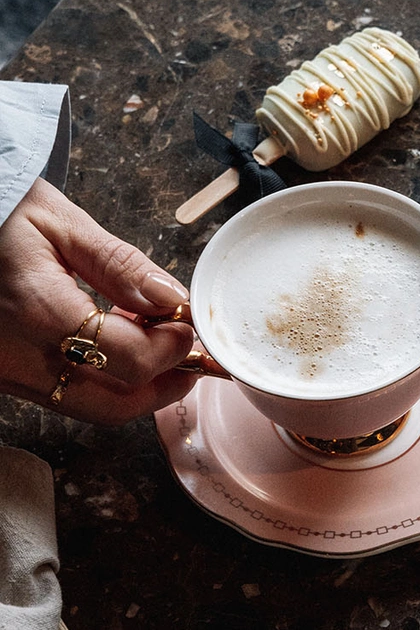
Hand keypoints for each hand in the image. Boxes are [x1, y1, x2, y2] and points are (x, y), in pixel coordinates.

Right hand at [0, 179, 197, 423]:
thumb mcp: (62, 224)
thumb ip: (121, 267)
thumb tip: (173, 300)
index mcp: (38, 313)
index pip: (133, 361)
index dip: (174, 347)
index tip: (189, 322)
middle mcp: (17, 358)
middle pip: (115, 405)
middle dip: (164, 384)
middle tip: (190, 353)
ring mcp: (4, 373)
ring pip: (90, 405)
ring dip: (134, 382)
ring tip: (153, 338)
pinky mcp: (0, 374)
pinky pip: (62, 393)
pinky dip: (100, 376)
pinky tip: (114, 339)